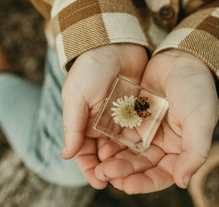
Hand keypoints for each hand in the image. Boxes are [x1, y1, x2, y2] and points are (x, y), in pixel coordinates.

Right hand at [60, 44, 147, 188]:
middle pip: (105, 153)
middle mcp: (101, 124)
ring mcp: (120, 119)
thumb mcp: (76, 96)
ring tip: (133, 172)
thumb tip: (66, 155)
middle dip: (110, 167)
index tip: (99, 180)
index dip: (89, 168)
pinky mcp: (135, 112)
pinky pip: (137, 132)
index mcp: (84, 122)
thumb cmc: (90, 69)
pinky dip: (138, 144)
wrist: (114, 46)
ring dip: (126, 160)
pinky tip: (144, 154)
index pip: (84, 152)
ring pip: (122, 147)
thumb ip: (72, 126)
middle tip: (118, 180)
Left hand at [94, 49, 218, 192]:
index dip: (145, 182)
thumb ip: (194, 151)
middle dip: (125, 171)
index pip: (163, 173)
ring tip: (101, 165)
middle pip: (142, 164)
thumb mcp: (200, 120)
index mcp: (180, 147)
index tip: (127, 186)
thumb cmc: (195, 89)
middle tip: (107, 174)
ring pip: (130, 151)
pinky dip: (113, 141)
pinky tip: (102, 147)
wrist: (180, 61)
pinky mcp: (136, 117)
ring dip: (116, 159)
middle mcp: (163, 141)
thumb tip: (182, 181)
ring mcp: (148, 129)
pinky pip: (123, 133)